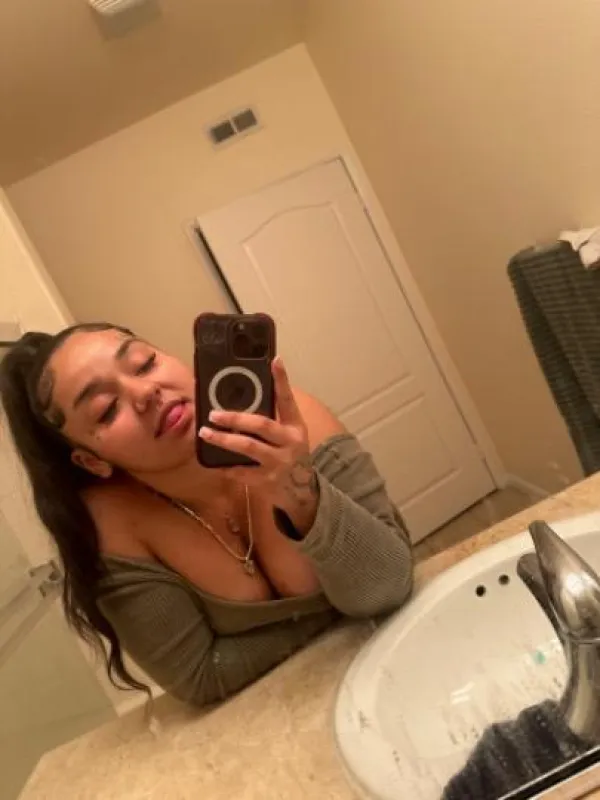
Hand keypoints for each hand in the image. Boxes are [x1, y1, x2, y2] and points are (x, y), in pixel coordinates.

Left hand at [198, 358, 318, 526]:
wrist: (301, 492)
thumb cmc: (290, 454)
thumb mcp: (289, 434)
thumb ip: (272, 417)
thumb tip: (244, 394)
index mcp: (295, 426)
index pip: (287, 399)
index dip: (281, 380)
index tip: (274, 360)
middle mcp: (290, 442)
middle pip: (262, 425)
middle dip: (236, 418)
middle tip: (213, 413)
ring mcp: (279, 463)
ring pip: (249, 448)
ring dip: (224, 440)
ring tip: (206, 433)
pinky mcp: (267, 481)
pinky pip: (242, 472)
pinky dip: (227, 467)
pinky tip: (214, 462)